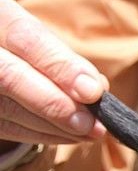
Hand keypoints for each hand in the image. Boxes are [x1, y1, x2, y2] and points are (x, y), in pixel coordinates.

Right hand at [0, 0, 107, 145]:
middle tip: (93, 125)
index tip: (93, 91)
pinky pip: (6, 127)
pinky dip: (41, 134)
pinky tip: (68, 136)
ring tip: (90, 132)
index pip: (26, 38)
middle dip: (56, 105)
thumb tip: (97, 88)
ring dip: (54, 127)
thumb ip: (62, 58)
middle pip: (9, 78)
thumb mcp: (35, 35)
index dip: (61, 66)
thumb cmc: (16, 41)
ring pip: (6, 108)